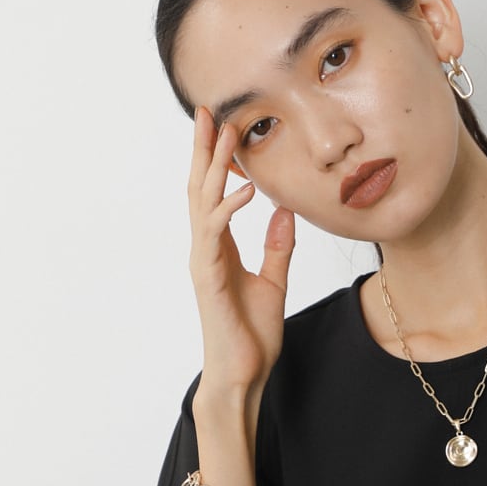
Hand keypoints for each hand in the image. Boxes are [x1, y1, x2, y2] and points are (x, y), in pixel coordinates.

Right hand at [187, 106, 296, 392]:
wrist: (243, 374)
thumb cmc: (253, 335)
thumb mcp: (274, 282)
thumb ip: (278, 247)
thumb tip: (286, 212)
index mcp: (219, 249)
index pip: (214, 194)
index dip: (216, 160)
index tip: (223, 126)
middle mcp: (206, 250)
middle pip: (200, 189)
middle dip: (204, 149)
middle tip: (210, 111)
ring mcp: (204, 262)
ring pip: (203, 204)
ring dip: (214, 166)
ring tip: (228, 133)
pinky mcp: (209, 279)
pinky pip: (216, 236)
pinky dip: (229, 209)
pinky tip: (247, 189)